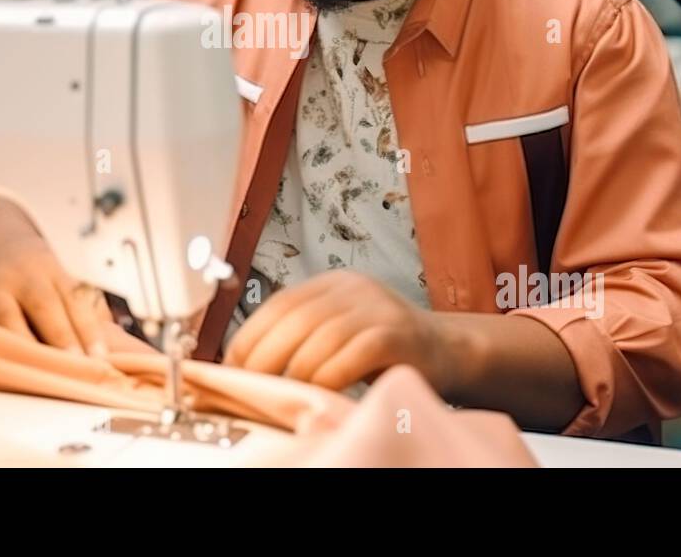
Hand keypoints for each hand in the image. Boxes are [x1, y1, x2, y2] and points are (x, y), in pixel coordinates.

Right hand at [0, 196, 116, 354]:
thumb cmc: (34, 273)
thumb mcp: (59, 279)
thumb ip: (77, 312)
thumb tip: (102, 357)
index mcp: (52, 271)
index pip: (74, 300)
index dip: (88, 330)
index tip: (99, 359)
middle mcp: (22, 277)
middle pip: (43, 305)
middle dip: (59, 336)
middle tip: (75, 366)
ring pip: (6, 318)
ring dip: (22, 345)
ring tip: (36, 372)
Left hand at [222, 271, 451, 391]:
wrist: (447, 351)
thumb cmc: (385, 351)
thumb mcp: (341, 331)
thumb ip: (304, 336)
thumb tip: (246, 364)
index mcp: (333, 284)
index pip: (279, 304)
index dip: (251, 335)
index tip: (233, 367)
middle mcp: (353, 289)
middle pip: (295, 318)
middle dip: (265, 356)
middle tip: (251, 387)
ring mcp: (377, 308)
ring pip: (322, 338)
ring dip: (296, 371)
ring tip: (285, 395)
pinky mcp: (397, 334)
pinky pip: (353, 354)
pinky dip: (330, 376)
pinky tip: (321, 392)